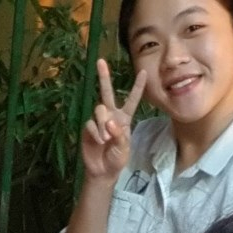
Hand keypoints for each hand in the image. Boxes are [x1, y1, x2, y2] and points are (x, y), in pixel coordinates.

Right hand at [82, 59, 146, 182]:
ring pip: (99, 110)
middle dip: (104, 77)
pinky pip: (91, 124)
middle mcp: (111, 115)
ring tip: (106, 139)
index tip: (143, 72)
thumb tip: (108, 122)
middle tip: (101, 61)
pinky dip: (96, 133)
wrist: (103, 171)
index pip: (132, 99)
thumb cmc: (117, 158)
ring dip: (103, 124)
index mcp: (124, 117)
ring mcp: (98, 121)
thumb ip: (119, 134)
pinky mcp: (88, 128)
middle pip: (107, 92)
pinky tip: (99, 141)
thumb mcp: (125, 147)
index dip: (137, 87)